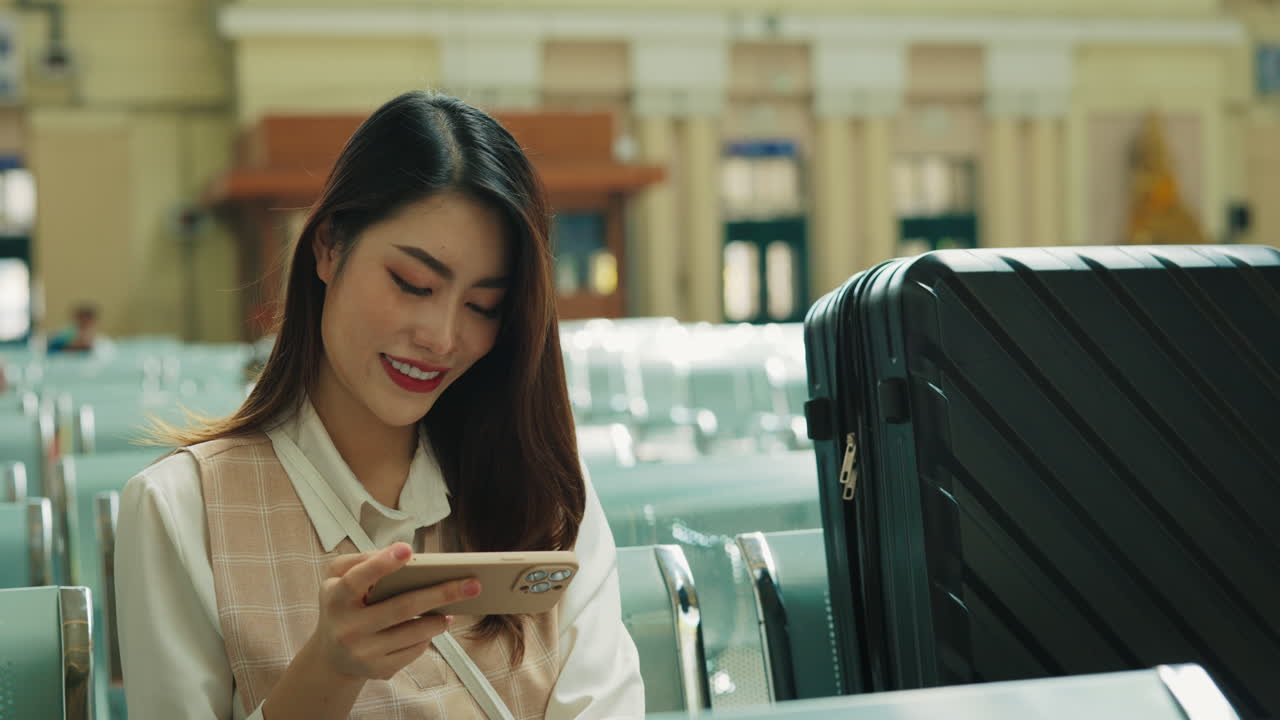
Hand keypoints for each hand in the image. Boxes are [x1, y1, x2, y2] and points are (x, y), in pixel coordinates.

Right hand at [311, 542, 481, 680]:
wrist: (332, 656)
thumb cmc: (343, 604)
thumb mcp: (337, 578)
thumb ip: (361, 561)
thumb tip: (403, 556)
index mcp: (336, 598)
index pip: (358, 579)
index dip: (382, 564)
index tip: (408, 549)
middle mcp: (348, 628)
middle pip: (402, 607)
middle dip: (442, 593)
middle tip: (474, 583)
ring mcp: (363, 652)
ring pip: (414, 632)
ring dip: (440, 618)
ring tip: (457, 604)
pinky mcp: (379, 670)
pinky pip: (414, 649)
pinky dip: (429, 635)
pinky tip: (436, 623)